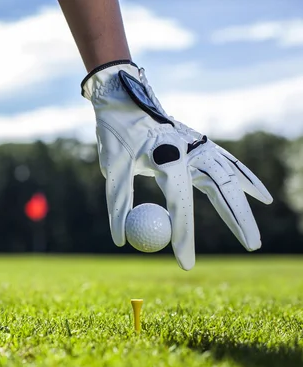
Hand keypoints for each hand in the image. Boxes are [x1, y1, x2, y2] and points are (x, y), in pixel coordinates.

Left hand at [81, 60, 272, 269]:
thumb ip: (118, 204)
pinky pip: (227, 164)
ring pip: (230, 176)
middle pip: (222, 189)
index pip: (180, 204)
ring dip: (245, 201)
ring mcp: (198, 144)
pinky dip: (244, 179)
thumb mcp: (112, 168)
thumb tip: (121, 240)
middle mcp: (190, 150)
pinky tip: (259, 194)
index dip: (183, 236)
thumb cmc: (115, 134)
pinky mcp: (198, 143)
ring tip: (258, 224)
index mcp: (167, 156)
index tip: (185, 263)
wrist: (123, 97)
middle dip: (238, 220)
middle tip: (252, 246)